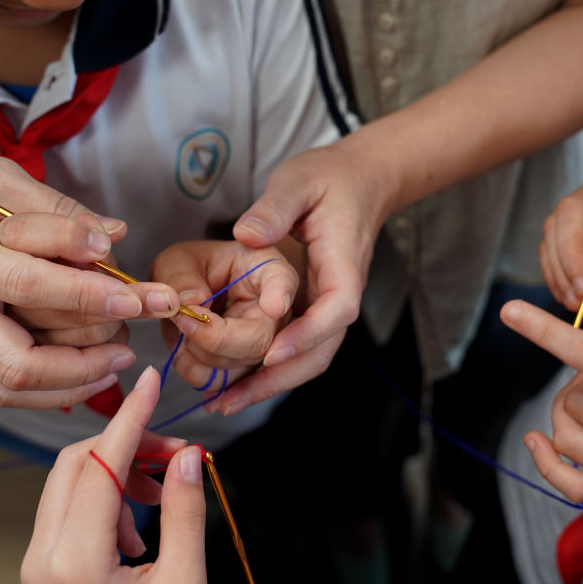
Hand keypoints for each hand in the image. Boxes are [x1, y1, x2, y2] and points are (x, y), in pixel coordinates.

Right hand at [0, 145, 177, 407]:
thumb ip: (57, 210)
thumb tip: (115, 238)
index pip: (27, 285)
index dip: (88, 295)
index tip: (137, 296)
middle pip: (15, 363)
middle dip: (85, 363)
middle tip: (134, 339)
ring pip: (9, 386)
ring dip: (74, 382)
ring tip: (120, 355)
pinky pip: (1, 386)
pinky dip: (51, 389)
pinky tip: (91, 370)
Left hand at [21, 366, 206, 583]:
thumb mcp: (182, 582)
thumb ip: (185, 514)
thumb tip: (189, 458)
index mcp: (75, 561)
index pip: (102, 465)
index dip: (131, 417)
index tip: (150, 382)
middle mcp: (44, 558)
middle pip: (76, 462)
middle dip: (128, 445)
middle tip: (173, 452)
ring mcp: (38, 563)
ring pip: (71, 482)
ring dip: (119, 474)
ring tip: (160, 497)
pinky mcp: (44, 566)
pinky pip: (68, 509)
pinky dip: (107, 500)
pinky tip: (137, 529)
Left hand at [150, 240, 297, 393]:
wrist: (193, 299)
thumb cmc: (193, 272)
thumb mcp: (178, 261)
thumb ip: (181, 276)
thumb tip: (192, 303)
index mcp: (267, 270)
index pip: (283, 280)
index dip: (282, 295)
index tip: (275, 306)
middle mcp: (278, 311)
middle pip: (263, 339)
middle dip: (215, 339)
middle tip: (181, 319)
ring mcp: (271, 346)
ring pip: (242, 369)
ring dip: (200, 356)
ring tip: (183, 332)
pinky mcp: (252, 373)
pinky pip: (226, 385)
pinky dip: (197, 373)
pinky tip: (188, 353)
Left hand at [230, 141, 388, 413]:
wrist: (359, 182)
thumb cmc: (328, 180)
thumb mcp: (299, 182)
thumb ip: (274, 207)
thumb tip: (246, 235)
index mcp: (343, 265)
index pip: (336, 309)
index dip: (306, 335)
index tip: (270, 353)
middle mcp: (341, 294)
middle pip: (322, 351)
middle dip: (278, 379)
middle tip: (230, 400)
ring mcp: (329, 306)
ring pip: (310, 357)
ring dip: (271, 384)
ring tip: (223, 403)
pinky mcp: (315, 310)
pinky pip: (298, 348)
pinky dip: (270, 370)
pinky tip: (235, 382)